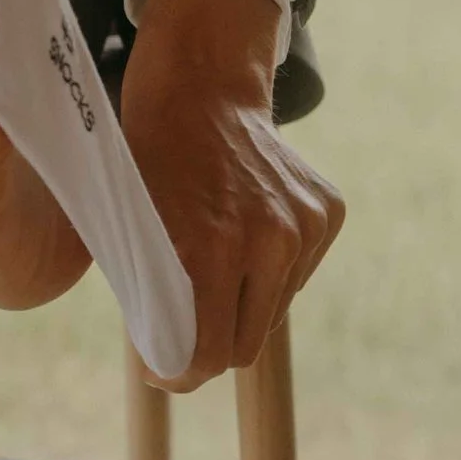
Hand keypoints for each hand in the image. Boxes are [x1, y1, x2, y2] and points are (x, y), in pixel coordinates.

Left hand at [120, 0, 343, 388]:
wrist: (200, 87)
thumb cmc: (149, 158)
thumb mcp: (132, 226)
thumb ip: (148, 296)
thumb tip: (166, 362)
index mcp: (214, 246)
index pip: (209, 354)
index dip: (180, 373)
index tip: (162, 369)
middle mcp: (272, 238)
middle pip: (245, 345)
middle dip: (208, 348)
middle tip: (178, 335)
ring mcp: (306, 223)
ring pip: (272, 312)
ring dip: (239, 309)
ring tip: (207, 275)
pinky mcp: (328, 212)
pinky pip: (295, 276)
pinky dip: (266, 275)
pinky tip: (241, 241)